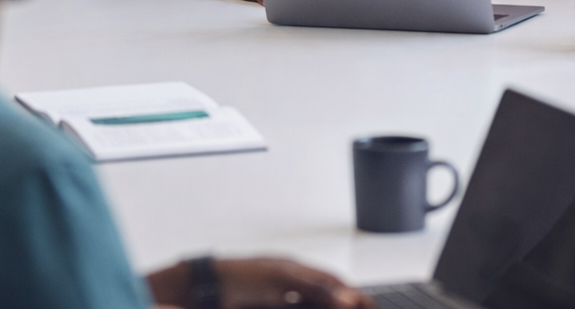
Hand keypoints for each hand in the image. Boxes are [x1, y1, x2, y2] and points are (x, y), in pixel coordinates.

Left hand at [216, 257, 372, 308]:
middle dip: (343, 304)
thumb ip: (315, 289)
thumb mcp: (282, 281)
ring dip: (325, 308)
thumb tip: (345, 298)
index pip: (332, 282)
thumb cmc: (240, 277)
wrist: (205, 288)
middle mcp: (289, 283)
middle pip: (323, 296)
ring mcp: (277, 298)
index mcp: (295, 269)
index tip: (369, 304)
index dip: (351, 294)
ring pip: (308, 305)